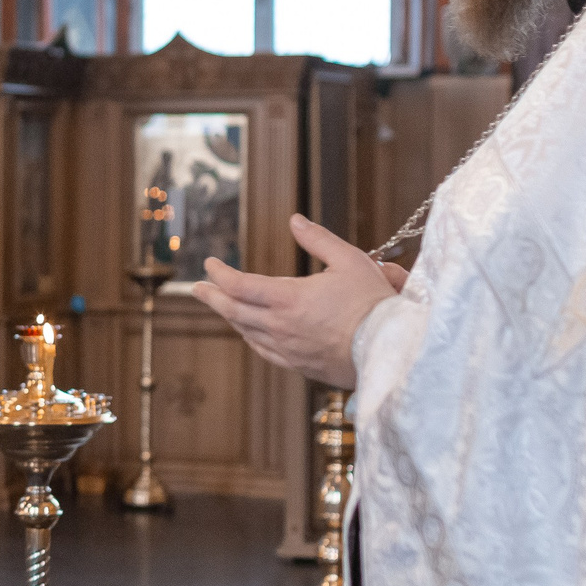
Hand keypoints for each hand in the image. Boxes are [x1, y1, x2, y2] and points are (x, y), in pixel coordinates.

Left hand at [189, 214, 399, 387]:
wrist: (389, 349)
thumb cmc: (373, 303)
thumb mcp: (349, 260)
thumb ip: (318, 240)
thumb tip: (295, 221)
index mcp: (289, 298)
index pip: (239, 285)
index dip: (219, 273)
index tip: (210, 264)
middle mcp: (280, 326)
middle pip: (233, 311)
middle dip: (211, 296)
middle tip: (197, 288)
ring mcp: (287, 348)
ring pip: (246, 332)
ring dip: (229, 316)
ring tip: (221, 305)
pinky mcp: (298, 365)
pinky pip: (263, 351)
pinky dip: (249, 337)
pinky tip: (248, 333)